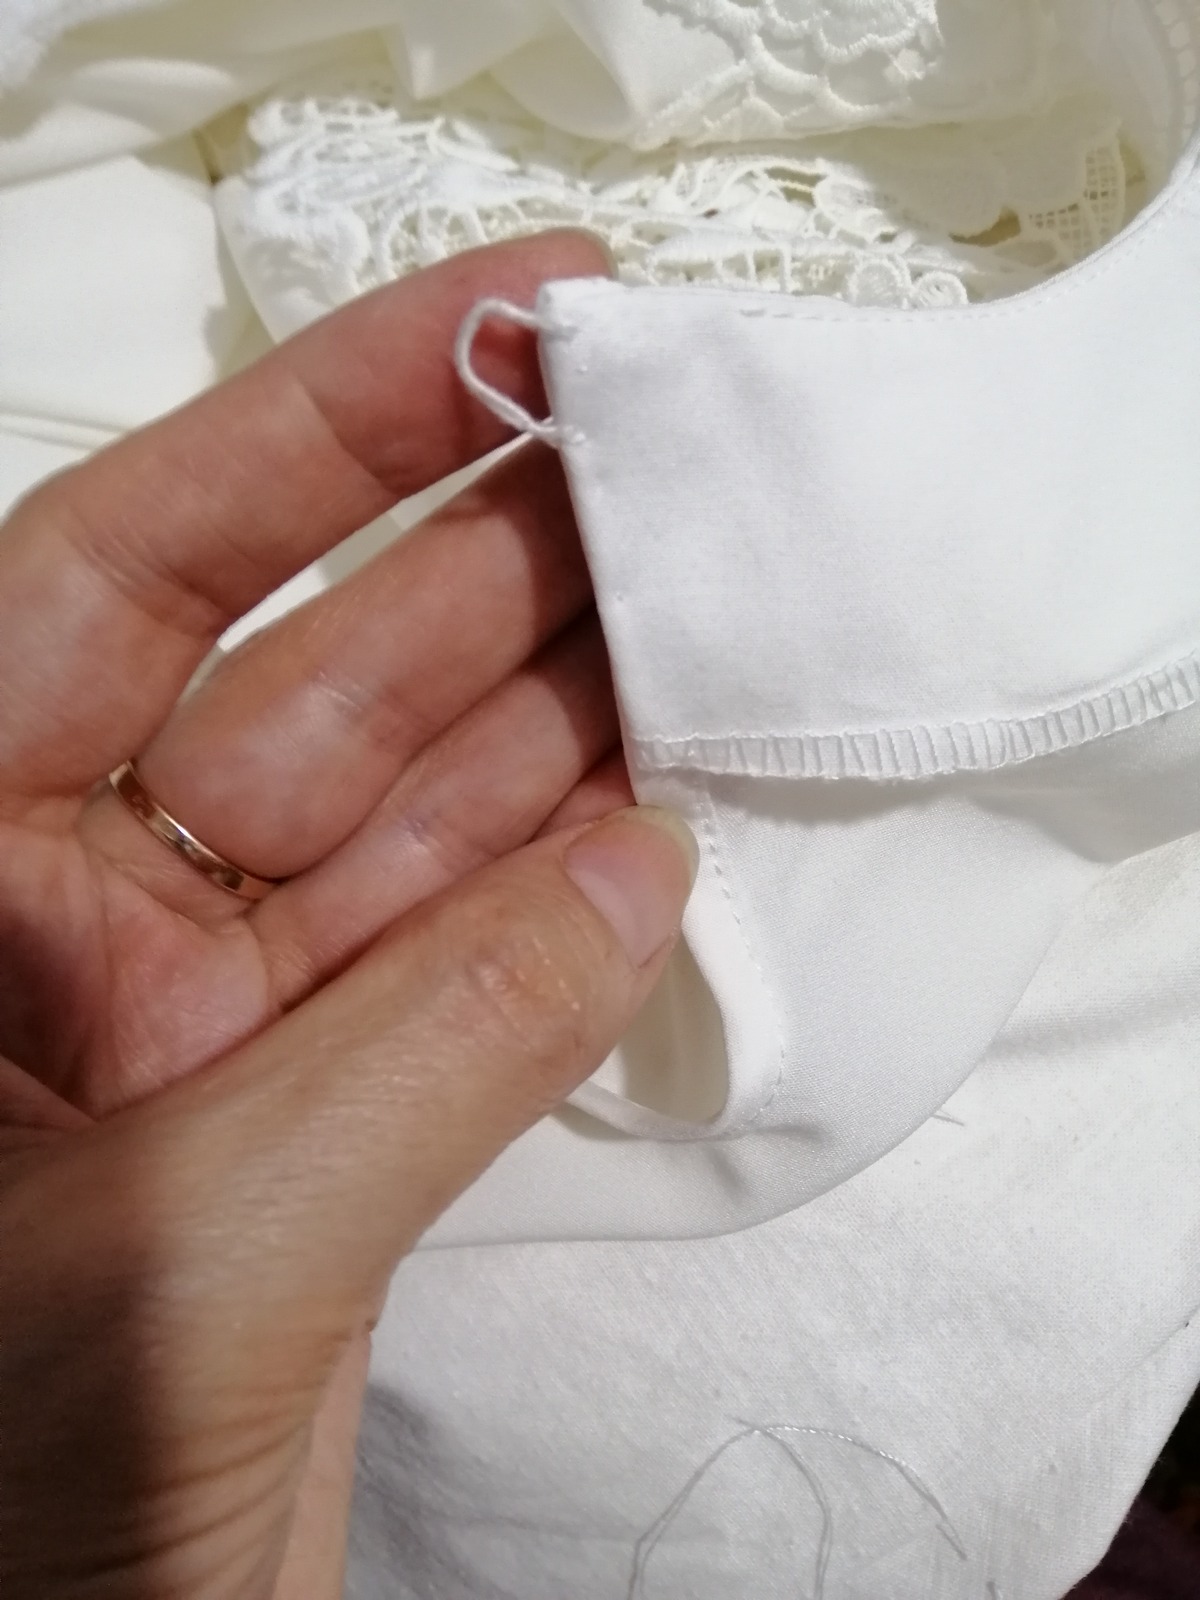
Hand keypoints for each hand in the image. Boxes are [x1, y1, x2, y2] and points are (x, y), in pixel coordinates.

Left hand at [0, 233, 696, 1598]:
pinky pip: (460, 966)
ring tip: (705, 595)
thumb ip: (433, 1042)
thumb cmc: (1, 1516)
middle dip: (484, 560)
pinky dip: (566, 896)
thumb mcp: (188, 1251)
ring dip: (560, 714)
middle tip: (657, 450)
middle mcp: (61, 927)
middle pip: (304, 681)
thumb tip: (638, 869)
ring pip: (408, 821)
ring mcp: (201, 1029)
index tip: (499, 319)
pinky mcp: (312, 1130)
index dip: (311, 428)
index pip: (120, 573)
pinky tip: (666, 802)